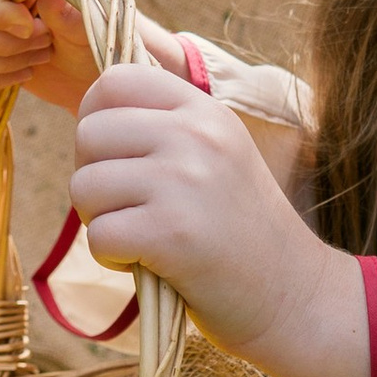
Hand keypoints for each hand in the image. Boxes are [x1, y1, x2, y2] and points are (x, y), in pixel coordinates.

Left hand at [73, 63, 370, 376]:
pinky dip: (113, 258)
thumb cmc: (240, 230)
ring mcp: (185, 182)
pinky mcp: (171, 233)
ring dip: (101, 222)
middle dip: (94, 178)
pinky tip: (149, 262)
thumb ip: (165, 126)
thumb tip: (91, 111)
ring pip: (85, 187)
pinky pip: (98, 236)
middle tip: (132, 208)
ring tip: (144, 237)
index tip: (116, 159)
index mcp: (204, 111)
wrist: (292, 294)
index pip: (113, 82)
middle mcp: (196, 135)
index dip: (95, 120)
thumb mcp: (216, 155)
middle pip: (89, 134)